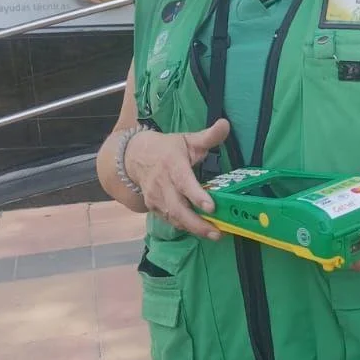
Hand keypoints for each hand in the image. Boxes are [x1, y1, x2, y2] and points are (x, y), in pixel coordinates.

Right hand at [124, 119, 231, 239]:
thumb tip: (226, 124)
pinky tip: (199, 231)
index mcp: (172, 164)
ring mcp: (156, 198)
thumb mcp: (187, 139)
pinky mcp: (153, 207)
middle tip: (217, 233)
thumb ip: (208, 136)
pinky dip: (184, 227)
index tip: (211, 207)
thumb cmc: (167, 148)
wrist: (134, 157)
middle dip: (197, 223)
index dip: (197, 196)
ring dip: (193, 229)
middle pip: (178, 208)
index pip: (184, 182)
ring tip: (213, 235)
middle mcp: (162, 184)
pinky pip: (169, 220)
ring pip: (173, 218)